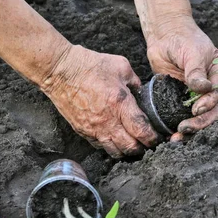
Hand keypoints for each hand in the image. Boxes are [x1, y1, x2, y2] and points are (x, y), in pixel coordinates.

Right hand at [40, 45, 159, 156]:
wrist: (59, 70)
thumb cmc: (90, 65)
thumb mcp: (121, 66)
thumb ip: (136, 82)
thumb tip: (143, 93)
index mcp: (121, 104)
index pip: (142, 131)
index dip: (153, 138)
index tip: (158, 138)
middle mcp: (108, 121)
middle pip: (130, 147)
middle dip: (143, 148)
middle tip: (148, 144)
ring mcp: (94, 128)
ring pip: (115, 152)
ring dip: (126, 151)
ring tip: (133, 145)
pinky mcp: (82, 131)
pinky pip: (100, 147)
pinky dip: (110, 147)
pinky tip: (115, 140)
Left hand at [146, 15, 217, 140]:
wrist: (165, 35)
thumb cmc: (183, 39)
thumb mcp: (192, 52)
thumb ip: (197, 71)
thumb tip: (204, 88)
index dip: (209, 104)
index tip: (195, 109)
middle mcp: (214, 86)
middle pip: (213, 111)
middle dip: (200, 123)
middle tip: (184, 128)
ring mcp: (199, 95)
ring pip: (200, 117)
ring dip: (191, 129)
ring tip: (176, 137)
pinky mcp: (183, 99)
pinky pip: (184, 115)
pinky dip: (178, 125)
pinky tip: (171, 134)